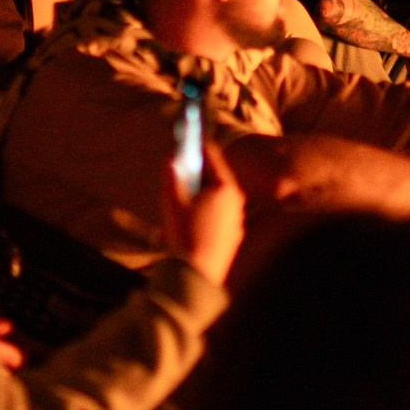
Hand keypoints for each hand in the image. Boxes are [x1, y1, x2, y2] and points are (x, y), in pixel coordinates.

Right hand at [159, 140, 246, 287]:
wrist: (196, 276)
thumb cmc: (185, 235)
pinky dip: (204, 210)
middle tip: (178, 168)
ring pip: (216, 195)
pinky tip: (189, 223)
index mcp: (225, 187)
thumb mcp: (172, 200)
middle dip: (195, 171)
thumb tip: (172, 157)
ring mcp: (237, 219)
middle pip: (215, 175)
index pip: (212, 154)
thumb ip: (171, 174)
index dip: (195, 142)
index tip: (185, 133)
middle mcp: (236, 200)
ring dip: (199, 192)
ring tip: (180, 202)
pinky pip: (218, 214)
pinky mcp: (233, 235)